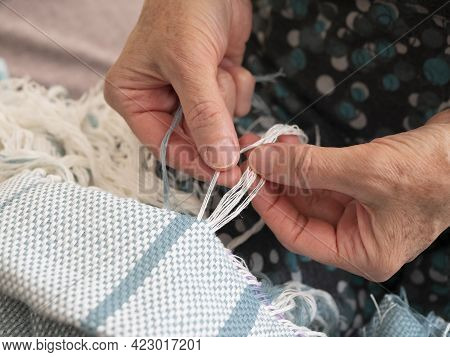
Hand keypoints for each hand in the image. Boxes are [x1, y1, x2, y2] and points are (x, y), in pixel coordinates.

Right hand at [104, 0, 253, 185]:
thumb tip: (220, 161)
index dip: (195, 163)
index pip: (163, 146)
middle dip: (216, 126)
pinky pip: (234, 108)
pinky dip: (238, 86)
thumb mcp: (189, 64)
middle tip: (236, 126)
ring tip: (218, 66)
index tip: (226, 174)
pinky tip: (228, 62)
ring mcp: (188, 96)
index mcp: (133, 98)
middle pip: (194, 141)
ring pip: (218, 125)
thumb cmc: (185, 8)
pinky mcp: (213, 88)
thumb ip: (204, 115)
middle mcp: (158, 102)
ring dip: (226, 98)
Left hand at [248, 110, 449, 280]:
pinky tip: (291, 146)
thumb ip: (308, 167)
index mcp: (362, 253)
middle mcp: (360, 237)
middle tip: (254, 154)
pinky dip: (307, 162)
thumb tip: (261, 161)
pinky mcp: (364, 187)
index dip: (269, 206)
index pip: (299, 236)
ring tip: (270, 143)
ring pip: (311, 192)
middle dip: (276, 181)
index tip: (249, 179)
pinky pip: (325, 178)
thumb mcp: (364, 170)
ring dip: (289, 168)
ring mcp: (362, 211)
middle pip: (302, 211)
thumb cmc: (433, 170)